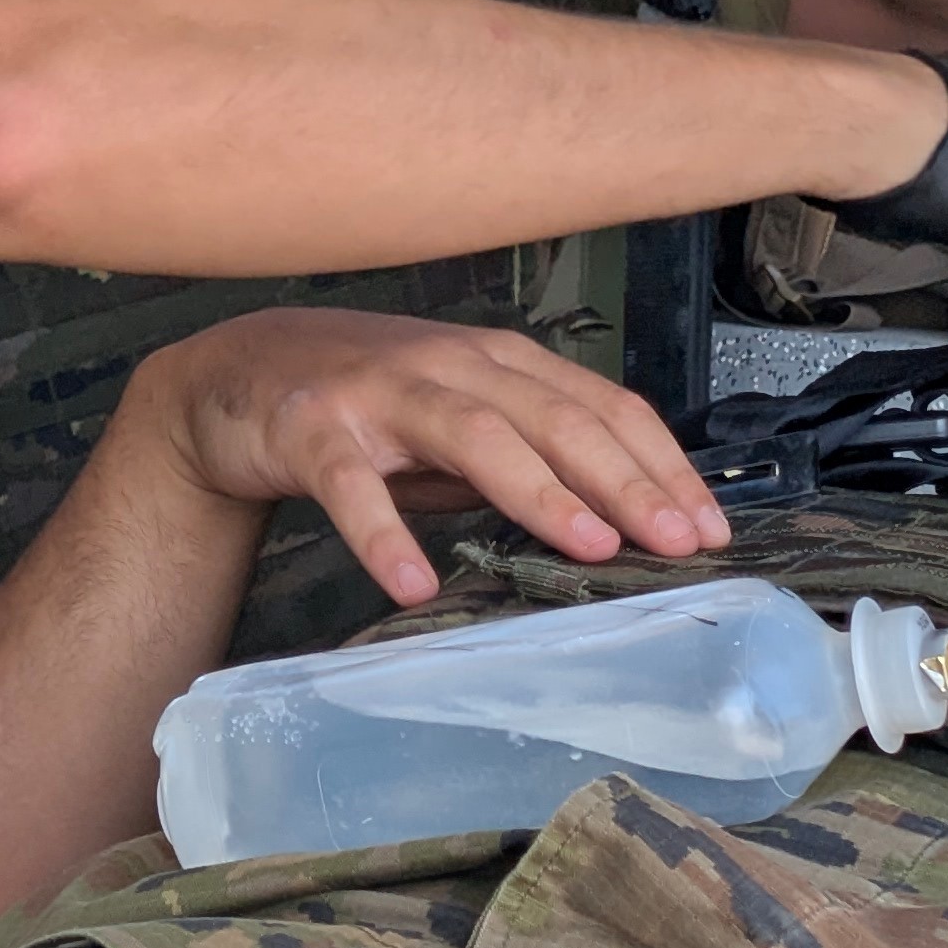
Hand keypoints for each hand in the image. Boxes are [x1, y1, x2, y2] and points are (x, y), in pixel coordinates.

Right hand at [131, 310, 729, 611]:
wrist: (238, 375)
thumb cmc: (371, 406)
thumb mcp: (464, 421)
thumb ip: (533, 456)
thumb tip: (625, 519)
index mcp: (503, 363)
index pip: (603, 406)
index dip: (661, 464)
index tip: (709, 526)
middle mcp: (453, 365)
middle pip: (556, 418)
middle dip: (625, 480)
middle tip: (677, 543)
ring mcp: (381, 392)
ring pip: (475, 435)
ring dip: (538, 491)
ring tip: (589, 546)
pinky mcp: (313, 429)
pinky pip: (352, 485)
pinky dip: (384, 535)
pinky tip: (413, 584)